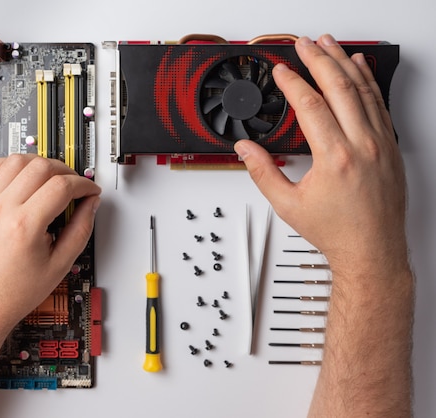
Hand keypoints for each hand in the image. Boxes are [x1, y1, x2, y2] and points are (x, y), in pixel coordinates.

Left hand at [0, 154, 100, 335]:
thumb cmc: (16, 290)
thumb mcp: (60, 265)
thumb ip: (80, 230)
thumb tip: (90, 204)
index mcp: (24, 226)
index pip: (62, 186)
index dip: (83, 184)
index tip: (89, 190)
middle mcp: (1, 210)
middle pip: (40, 167)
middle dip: (65, 171)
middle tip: (73, 185)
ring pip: (15, 160)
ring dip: (38, 163)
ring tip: (49, 177)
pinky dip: (9, 165)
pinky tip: (21, 175)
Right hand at [235, 34, 407, 277]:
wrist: (372, 250)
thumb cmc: (336, 231)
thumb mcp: (288, 205)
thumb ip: (262, 172)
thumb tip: (245, 149)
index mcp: (334, 157)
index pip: (310, 105)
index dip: (292, 82)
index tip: (281, 70)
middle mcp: (361, 145)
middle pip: (338, 87)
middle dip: (318, 59)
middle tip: (304, 44)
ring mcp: (380, 143)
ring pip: (362, 90)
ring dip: (343, 63)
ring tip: (328, 45)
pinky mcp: (390, 147)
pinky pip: (379, 104)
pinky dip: (368, 81)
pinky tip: (359, 68)